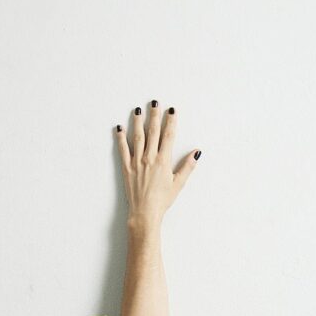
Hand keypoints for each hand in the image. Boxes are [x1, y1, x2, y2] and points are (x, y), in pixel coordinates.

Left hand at [116, 101, 200, 228]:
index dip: (170, 122)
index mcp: (163, 161)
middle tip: (155, 103)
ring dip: (138, 122)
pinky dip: (120, 138)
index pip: (168, 136)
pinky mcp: (126, 167)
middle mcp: (150, 158)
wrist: (144, 212)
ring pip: (137, 137)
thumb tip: (196, 152)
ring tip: (138, 110)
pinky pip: (123, 149)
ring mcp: (137, 162)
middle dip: (154, 116)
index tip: (171, 111)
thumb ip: (187, 166)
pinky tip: (119, 128)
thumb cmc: (162, 200)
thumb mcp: (178, 184)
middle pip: (153, 132)